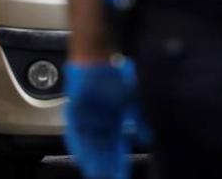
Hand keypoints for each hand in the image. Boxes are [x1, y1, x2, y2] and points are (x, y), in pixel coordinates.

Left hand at [64, 59, 137, 178]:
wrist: (97, 55)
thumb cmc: (116, 73)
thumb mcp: (133, 97)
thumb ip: (140, 119)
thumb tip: (148, 137)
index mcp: (115, 119)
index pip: (117, 146)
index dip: (119, 161)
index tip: (122, 175)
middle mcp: (99, 122)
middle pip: (102, 150)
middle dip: (106, 165)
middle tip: (109, 178)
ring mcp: (86, 118)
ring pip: (89, 145)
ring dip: (92, 159)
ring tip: (96, 173)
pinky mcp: (74, 112)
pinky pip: (75, 133)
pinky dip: (79, 145)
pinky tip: (82, 156)